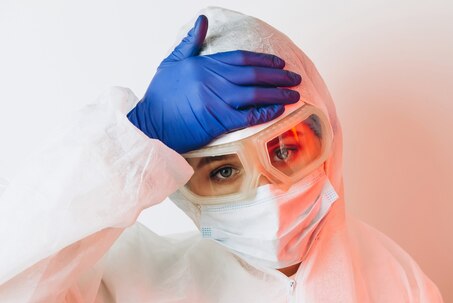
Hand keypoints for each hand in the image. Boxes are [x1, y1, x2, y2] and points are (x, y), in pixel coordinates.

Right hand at [127, 15, 301, 152]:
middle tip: (295, 78)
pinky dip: (265, 112)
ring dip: (278, 94)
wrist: (149, 125)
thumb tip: (202, 21)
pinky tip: (279, 110)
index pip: (241, 58)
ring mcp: (216, 100)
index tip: (280, 62)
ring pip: (255, 94)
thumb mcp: (172, 62)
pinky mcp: (218, 120)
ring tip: (294, 94)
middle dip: (279, 76)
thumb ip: (190, 42)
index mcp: (204, 64)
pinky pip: (248, 116)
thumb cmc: (160, 96)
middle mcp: (213, 79)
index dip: (264, 59)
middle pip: (254, 74)